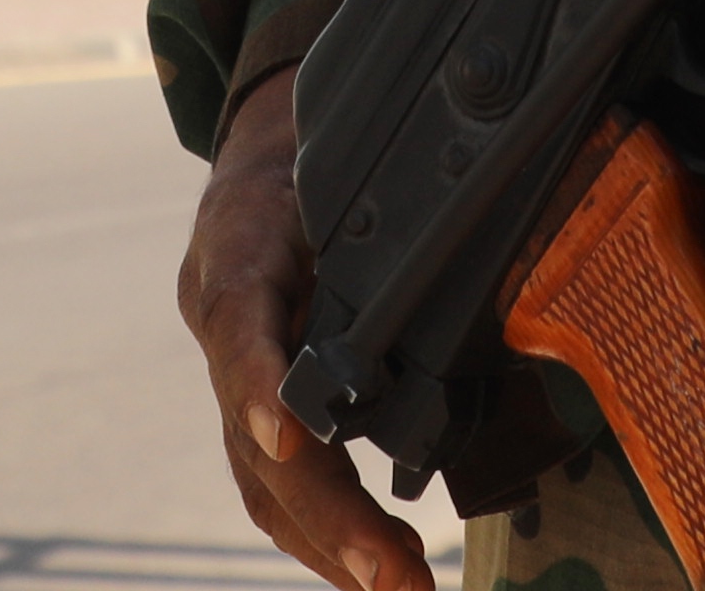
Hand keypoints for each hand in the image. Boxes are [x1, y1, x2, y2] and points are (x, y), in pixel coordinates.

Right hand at [182, 65, 435, 590]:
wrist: (259, 160)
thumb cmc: (317, 156)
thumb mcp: (340, 156)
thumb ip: (384, 203)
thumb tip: (482, 237)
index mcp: (239, 241)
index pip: (239, 315)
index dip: (261, 383)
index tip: (293, 440)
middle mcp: (222, 315)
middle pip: (258, 433)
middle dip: (327, 512)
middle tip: (394, 573)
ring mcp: (229, 369)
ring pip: (262, 475)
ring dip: (329, 542)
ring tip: (398, 586)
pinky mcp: (249, 405)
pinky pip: (273, 482)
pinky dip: (321, 533)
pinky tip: (372, 567)